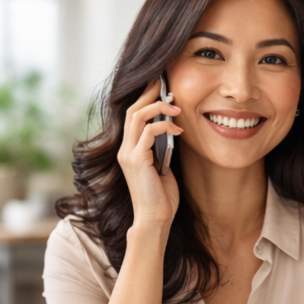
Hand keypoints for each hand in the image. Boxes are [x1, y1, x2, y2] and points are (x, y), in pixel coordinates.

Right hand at [119, 80, 181, 232]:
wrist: (154, 219)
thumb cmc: (161, 197)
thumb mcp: (162, 166)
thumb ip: (161, 147)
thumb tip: (172, 127)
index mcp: (129, 149)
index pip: (133, 116)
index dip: (144, 98)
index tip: (160, 86)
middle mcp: (124, 149)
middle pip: (132, 110)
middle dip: (149, 93)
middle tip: (165, 83)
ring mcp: (128, 153)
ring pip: (137, 116)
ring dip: (158, 107)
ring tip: (176, 107)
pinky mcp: (136, 159)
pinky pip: (147, 131)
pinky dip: (164, 126)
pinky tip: (178, 130)